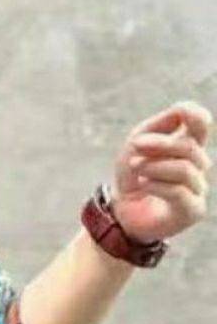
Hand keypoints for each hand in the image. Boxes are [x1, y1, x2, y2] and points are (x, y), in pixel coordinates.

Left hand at [109, 100, 212, 243]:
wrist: (121, 213)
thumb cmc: (131, 176)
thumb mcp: (136, 146)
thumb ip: (157, 126)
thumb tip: (182, 110)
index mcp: (187, 148)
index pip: (201, 126)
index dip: (196, 115)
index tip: (180, 110)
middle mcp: (198, 168)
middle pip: (189, 148)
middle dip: (160, 144)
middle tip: (135, 145)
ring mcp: (198, 190)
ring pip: (185, 169)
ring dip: (154, 165)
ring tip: (135, 167)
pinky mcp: (193, 211)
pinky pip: (179, 192)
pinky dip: (156, 184)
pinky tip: (143, 184)